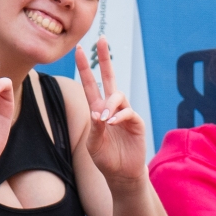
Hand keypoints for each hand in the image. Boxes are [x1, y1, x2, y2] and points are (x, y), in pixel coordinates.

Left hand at [75, 38, 148, 185]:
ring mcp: (125, 113)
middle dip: (104, 59)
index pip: (90, 84)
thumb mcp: (93, 144)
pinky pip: (128, 112)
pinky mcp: (136, 122)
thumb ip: (94, 128)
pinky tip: (113, 123)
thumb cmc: (105, 159)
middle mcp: (112, 107)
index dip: (85, 67)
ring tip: (105, 119)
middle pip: (109, 77)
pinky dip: (119, 116)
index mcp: (98, 110)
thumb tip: (97, 112)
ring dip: (110, 104)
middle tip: (102, 40)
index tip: (78, 49)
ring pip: (118, 96)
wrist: (122, 175)